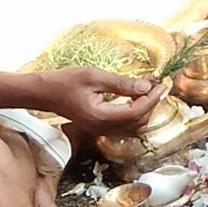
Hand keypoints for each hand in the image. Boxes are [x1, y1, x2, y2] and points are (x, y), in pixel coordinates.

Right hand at [28, 66, 167, 134]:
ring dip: (145, 109)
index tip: (162, 84)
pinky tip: (136, 97)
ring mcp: (100, 129)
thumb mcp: (94, 77)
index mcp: (101, 116)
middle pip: (138, 121)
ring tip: (150, 90)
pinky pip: (124, 124)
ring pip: (133, 125)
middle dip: (152, 104)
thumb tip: (146, 87)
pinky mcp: (99, 126)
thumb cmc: (65, 82)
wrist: (44, 93)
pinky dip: (135, 112)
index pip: (137, 111)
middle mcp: (102, 127)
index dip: (153, 98)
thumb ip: (121, 84)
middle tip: (160, 86)